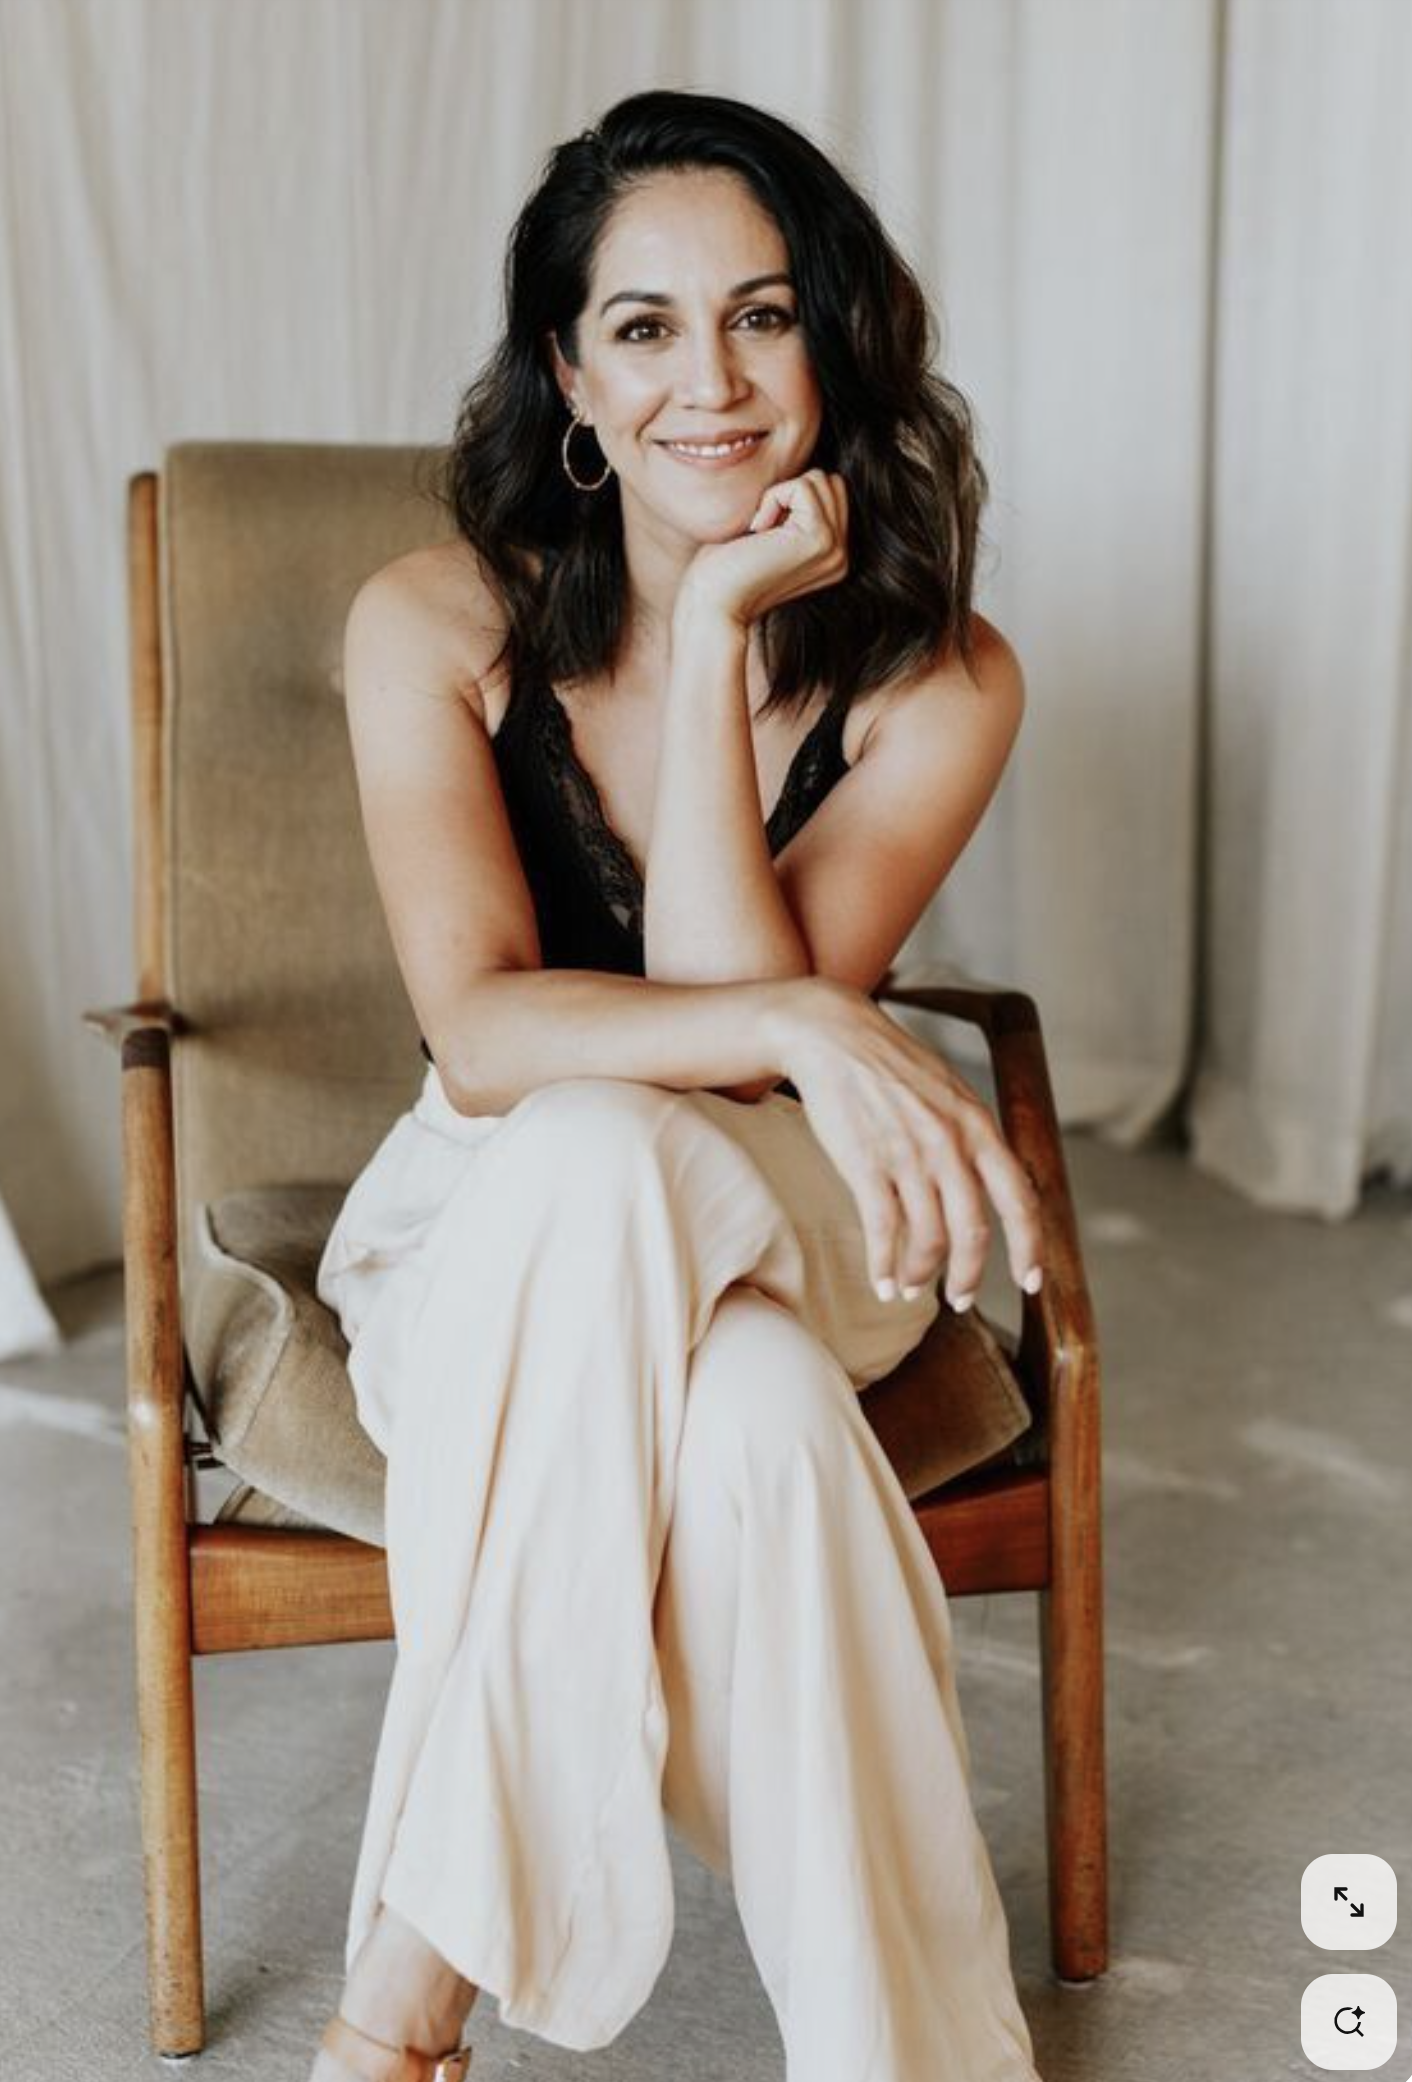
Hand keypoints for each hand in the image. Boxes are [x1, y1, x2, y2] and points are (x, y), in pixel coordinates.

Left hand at [675, 468, 849, 632]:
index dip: (792, 497)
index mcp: (832, 556)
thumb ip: (796, 511)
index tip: (765, 531)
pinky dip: (772, 499)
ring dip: (780, 494)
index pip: (831, 494)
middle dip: (791, 491)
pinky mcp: (820, 539)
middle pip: (831, 482)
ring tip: (761, 530)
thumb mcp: (771, 533)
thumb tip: (809, 475)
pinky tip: (758, 530)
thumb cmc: (727, 567)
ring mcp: (834, 549)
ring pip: (819, 480)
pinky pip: (801, 487)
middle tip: (763, 528)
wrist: (714, 603)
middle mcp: (841, 556)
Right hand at [771, 976, 1045, 1307]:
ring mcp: (908, 1155)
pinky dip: (883, 1266)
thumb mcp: (950, 1092)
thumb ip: (972, 1136)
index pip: (1020, 1199)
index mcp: (979, 1126)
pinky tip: (882, 1284)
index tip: (1029, 1282)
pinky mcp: (866, 1164)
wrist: (833, 1034)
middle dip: (969, 1276)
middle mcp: (950, 1144)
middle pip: (973, 1231)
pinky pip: (882, 1231)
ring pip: (927, 1238)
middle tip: (962, 1300)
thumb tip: (990, 1183)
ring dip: (921, 1274)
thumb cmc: (891, 1065)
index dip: (1029, 1248)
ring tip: (911, 1287)